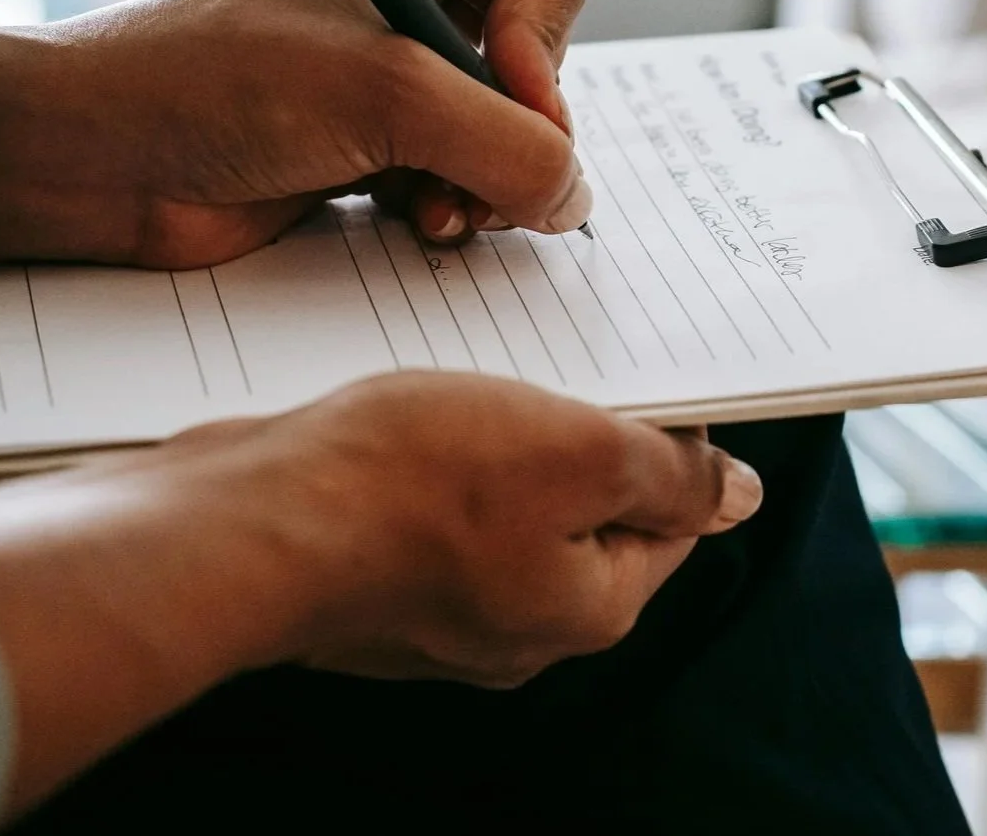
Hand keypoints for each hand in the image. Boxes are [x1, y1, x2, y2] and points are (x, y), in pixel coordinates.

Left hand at [0, 0, 594, 269]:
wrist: (96, 155)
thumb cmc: (215, 80)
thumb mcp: (383, 93)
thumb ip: (507, 142)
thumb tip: (574, 198)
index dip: (544, 45)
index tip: (510, 98)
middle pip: (533, 62)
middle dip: (514, 130)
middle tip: (474, 176)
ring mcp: (385, 70)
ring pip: (500, 130)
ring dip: (482, 181)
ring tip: (437, 212)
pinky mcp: (364, 141)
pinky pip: (455, 175)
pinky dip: (450, 206)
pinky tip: (414, 225)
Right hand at [0, 370, 761, 816]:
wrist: (247, 521)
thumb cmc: (405, 484)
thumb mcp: (572, 450)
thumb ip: (668, 474)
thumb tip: (739, 494)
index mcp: (585, 606)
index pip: (670, 519)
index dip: (668, 439)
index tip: (640, 375)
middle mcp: (516, 626)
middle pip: (580, 512)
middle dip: (570, 434)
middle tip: (542, 360)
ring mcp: (434, 611)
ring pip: (497, 506)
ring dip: (492, 440)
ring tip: (462, 377)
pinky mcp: (369, 580)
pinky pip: (425, 511)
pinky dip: (424, 461)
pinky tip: (396, 417)